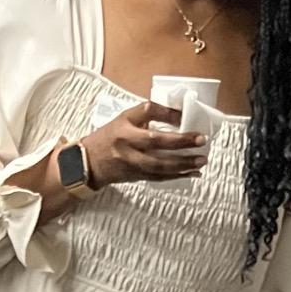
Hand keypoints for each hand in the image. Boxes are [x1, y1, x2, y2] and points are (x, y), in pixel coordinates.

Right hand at [77, 100, 210, 188]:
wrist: (88, 162)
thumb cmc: (110, 136)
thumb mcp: (125, 118)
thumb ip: (148, 113)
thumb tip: (178, 114)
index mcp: (125, 128)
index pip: (149, 120)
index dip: (169, 119)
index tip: (186, 119)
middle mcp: (128, 146)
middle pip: (157, 145)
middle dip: (182, 145)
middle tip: (201, 142)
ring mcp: (132, 164)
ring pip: (161, 166)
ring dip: (183, 164)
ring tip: (201, 160)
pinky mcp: (136, 176)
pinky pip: (159, 178)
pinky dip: (177, 176)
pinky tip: (192, 173)